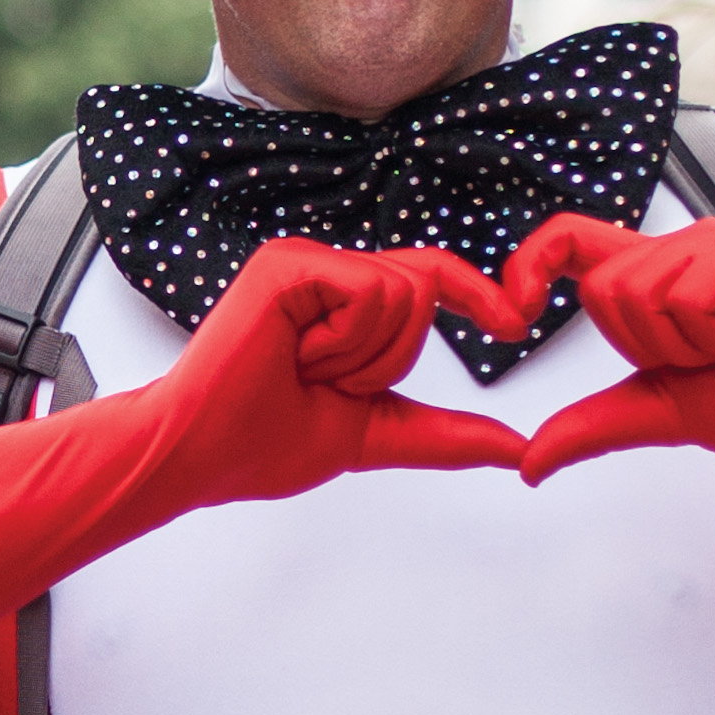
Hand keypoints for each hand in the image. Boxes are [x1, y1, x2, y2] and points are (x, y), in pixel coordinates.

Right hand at [142, 240, 525, 511]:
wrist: (198, 454)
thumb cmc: (262, 443)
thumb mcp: (376, 434)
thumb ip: (443, 435)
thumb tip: (516, 449)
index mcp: (345, 302)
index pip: (432, 279)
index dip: (478, 296)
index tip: (516, 326)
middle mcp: (327, 270)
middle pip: (425, 288)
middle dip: (390, 360)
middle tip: (325, 383)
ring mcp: (306, 261)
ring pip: (404, 292)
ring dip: (363, 357)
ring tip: (303, 370)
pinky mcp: (286, 264)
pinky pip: (369, 289)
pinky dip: (345, 340)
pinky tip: (294, 355)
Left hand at [505, 214, 714, 483]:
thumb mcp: (666, 414)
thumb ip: (597, 425)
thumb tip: (527, 465)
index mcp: (659, 273)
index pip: (566, 239)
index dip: (526, 263)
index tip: (511, 315)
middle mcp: (686, 242)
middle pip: (600, 289)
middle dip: (646, 349)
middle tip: (712, 357)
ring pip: (640, 294)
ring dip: (687, 346)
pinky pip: (687, 297)